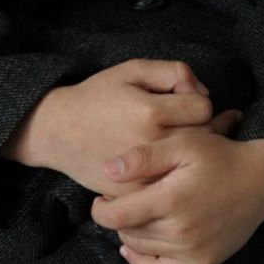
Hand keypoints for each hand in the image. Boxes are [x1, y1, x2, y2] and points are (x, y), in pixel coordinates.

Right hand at [0, 58, 215, 194]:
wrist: (58, 132)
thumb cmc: (97, 96)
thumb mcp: (132, 69)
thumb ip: (174, 72)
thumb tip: (204, 93)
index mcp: (150, 111)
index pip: (204, 108)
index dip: (199, 102)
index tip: (187, 103)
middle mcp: (149, 145)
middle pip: (203, 139)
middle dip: (204, 128)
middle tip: (190, 124)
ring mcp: (142, 174)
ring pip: (189, 167)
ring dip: (192, 156)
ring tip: (186, 146)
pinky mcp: (134, 194)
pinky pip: (169, 187)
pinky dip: (174, 177)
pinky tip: (170, 166)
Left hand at [90, 120, 263, 263]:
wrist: (262, 180)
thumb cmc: (219, 155)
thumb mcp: (182, 143)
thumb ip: (144, 156)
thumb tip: (107, 170)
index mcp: (172, 200)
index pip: (117, 216)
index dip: (100, 209)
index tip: (100, 198)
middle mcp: (181, 231)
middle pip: (127, 232)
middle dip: (116, 218)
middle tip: (119, 202)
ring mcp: (192, 251)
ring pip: (140, 250)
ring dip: (129, 234)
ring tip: (132, 215)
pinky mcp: (202, 262)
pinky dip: (142, 262)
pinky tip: (134, 248)